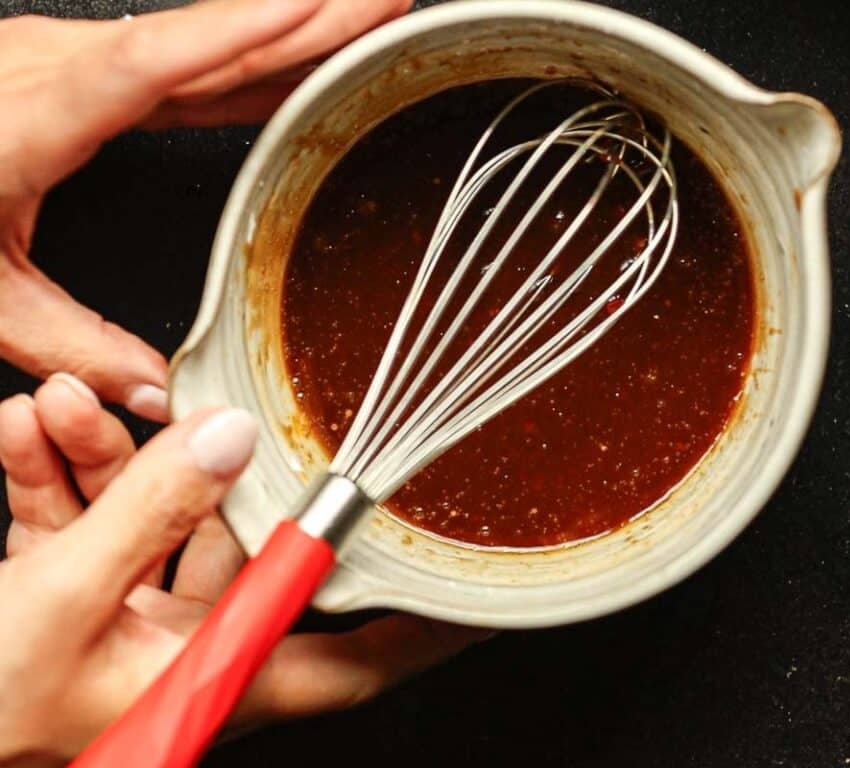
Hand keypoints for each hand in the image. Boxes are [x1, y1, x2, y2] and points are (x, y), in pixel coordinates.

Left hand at [0, 0, 409, 420]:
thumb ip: (70, 344)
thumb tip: (159, 396)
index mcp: (31, 115)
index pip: (153, 64)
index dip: (242, 35)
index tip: (321, 5)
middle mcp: (55, 70)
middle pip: (201, 35)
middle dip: (304, 13)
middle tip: (387, 0)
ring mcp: (68, 62)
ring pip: (199, 41)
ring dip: (287, 28)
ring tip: (364, 21)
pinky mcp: (78, 73)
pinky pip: (181, 62)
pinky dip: (245, 60)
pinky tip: (290, 66)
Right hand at [0, 375, 487, 764]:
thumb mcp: (58, 601)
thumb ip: (148, 513)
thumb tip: (226, 441)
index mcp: (207, 682)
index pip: (349, 664)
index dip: (416, 632)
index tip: (469, 591)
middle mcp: (182, 657)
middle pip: (241, 553)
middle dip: (203, 470)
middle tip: (210, 410)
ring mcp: (130, 628)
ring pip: (153, 524)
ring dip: (106, 459)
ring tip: (67, 404)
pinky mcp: (77, 603)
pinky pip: (88, 529)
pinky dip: (58, 482)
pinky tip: (31, 434)